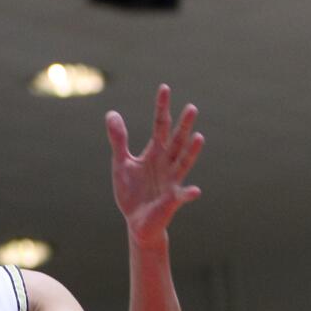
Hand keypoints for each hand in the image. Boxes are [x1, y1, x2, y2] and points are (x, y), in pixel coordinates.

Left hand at [106, 84, 202, 246]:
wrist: (137, 222)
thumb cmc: (132, 192)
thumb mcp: (121, 163)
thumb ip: (119, 140)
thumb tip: (111, 113)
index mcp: (155, 153)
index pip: (160, 125)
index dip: (162, 107)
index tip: (165, 88)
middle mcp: (167, 163)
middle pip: (176, 141)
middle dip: (184, 126)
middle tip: (192, 108)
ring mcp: (171, 181)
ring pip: (183, 163)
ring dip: (192, 152)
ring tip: (199, 137)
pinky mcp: (170, 201)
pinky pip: (180, 196)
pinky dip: (187, 194)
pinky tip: (194, 190)